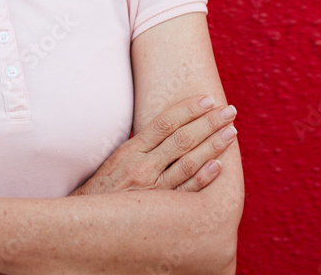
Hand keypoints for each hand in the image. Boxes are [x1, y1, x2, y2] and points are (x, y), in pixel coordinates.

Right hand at [70, 95, 237, 195]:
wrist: (88, 221)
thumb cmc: (105, 187)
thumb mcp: (118, 159)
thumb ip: (143, 145)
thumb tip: (170, 128)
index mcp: (132, 150)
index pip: (165, 123)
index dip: (188, 109)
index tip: (207, 99)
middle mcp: (143, 167)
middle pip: (182, 140)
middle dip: (208, 123)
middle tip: (229, 110)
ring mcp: (153, 190)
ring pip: (189, 163)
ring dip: (213, 146)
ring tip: (231, 132)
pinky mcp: (160, 211)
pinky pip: (186, 193)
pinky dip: (204, 178)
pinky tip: (219, 165)